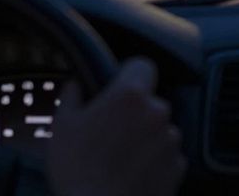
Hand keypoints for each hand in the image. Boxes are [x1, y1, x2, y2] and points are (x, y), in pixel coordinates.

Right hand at [46, 58, 185, 195]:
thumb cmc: (77, 169)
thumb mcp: (61, 127)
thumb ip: (71, 97)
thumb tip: (75, 85)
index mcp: (129, 95)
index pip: (142, 65)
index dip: (129, 74)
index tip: (117, 88)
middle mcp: (157, 112)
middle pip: (150, 101)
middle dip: (134, 112)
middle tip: (111, 131)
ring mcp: (170, 140)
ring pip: (160, 128)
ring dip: (145, 137)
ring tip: (120, 158)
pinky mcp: (178, 166)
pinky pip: (167, 154)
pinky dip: (155, 160)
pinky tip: (132, 173)